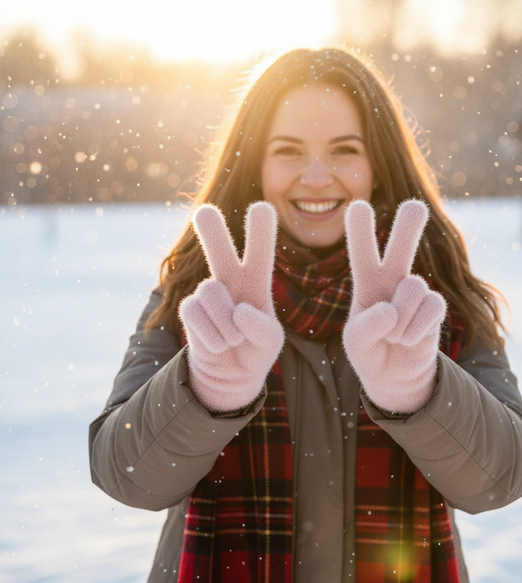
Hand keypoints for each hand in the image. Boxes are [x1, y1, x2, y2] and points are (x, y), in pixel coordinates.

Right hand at [179, 202, 283, 412]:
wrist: (230, 374)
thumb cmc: (255, 349)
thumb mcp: (270, 342)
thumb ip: (262, 328)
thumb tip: (239, 312)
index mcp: (256, 280)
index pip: (260, 252)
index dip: (260, 231)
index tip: (262, 207)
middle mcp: (230, 279)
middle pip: (220, 250)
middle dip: (213, 231)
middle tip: (204, 212)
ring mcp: (207, 293)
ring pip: (212, 292)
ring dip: (227, 324)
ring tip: (234, 339)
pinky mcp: (190, 309)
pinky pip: (196, 314)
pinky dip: (213, 336)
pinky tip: (220, 345)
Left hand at [343, 199, 445, 413]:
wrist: (395, 376)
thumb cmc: (370, 351)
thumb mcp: (356, 342)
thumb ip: (366, 326)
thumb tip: (391, 311)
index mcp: (366, 281)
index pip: (362, 252)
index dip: (360, 230)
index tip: (358, 205)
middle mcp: (392, 279)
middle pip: (401, 248)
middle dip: (408, 227)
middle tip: (415, 207)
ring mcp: (416, 292)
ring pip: (412, 287)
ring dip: (400, 319)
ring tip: (392, 336)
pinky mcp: (435, 307)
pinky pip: (430, 308)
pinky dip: (414, 330)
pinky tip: (407, 340)